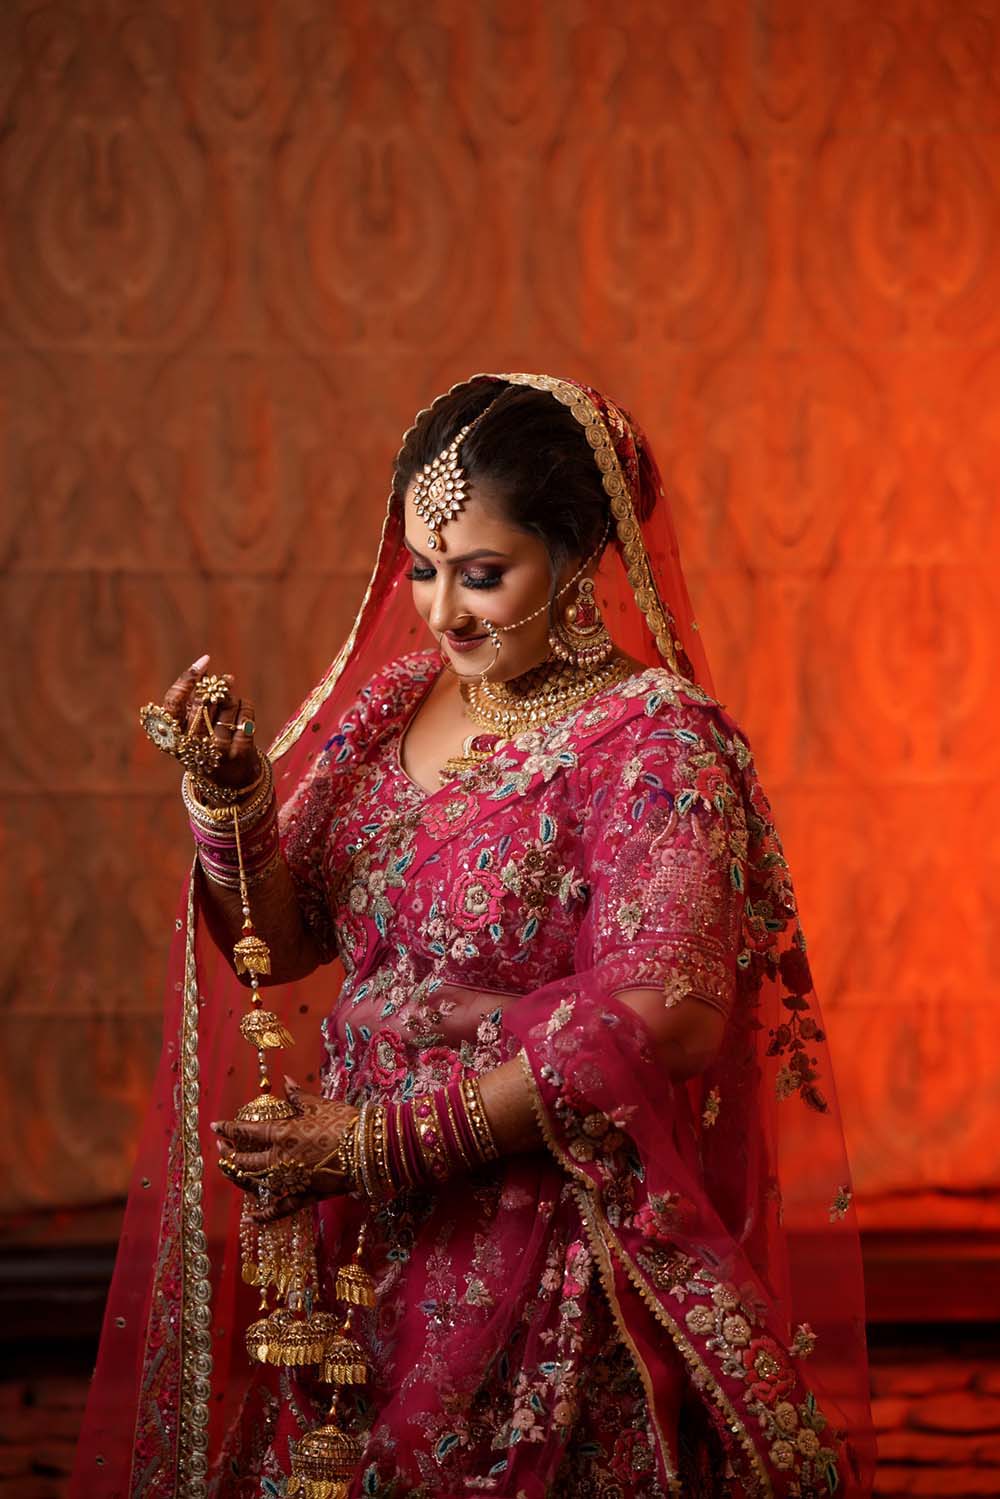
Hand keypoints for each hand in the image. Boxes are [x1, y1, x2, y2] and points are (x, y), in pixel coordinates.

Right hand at [158, 653, 259, 794]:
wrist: (227, 784)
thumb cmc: (205, 747)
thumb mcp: (191, 729)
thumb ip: (193, 701)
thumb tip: (205, 668)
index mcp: (174, 738)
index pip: (173, 703)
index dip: (187, 679)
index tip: (204, 662)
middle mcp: (192, 745)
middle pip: (205, 701)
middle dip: (219, 687)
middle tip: (226, 681)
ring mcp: (216, 751)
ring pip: (228, 705)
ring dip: (233, 699)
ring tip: (232, 705)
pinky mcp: (239, 754)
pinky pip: (246, 716)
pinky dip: (246, 708)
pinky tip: (244, 711)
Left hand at [212, 1078, 358, 1221]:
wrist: (370, 1149)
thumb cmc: (345, 1123)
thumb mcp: (320, 1105)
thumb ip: (298, 1096)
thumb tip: (285, 1081)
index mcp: (283, 1134)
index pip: (248, 1131)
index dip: (229, 1128)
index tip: (215, 1126)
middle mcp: (281, 1160)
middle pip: (246, 1159)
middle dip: (230, 1153)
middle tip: (220, 1148)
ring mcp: (291, 1180)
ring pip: (257, 1183)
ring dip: (241, 1177)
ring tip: (231, 1171)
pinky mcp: (305, 1196)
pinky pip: (280, 1209)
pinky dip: (265, 1214)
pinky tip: (252, 1216)